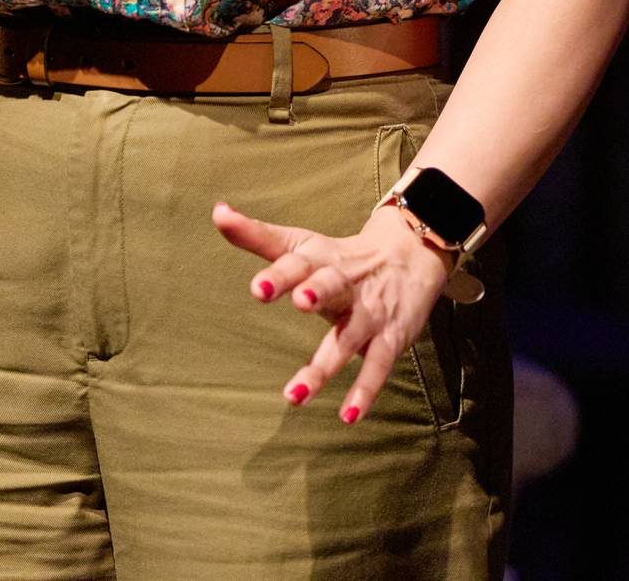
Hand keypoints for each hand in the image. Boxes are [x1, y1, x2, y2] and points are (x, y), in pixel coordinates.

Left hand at [210, 197, 453, 424]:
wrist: (412, 253)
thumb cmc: (340, 255)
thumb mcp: (301, 242)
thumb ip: (257, 235)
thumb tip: (216, 212)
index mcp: (318, 258)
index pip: (296, 261)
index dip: (279, 274)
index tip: (259, 289)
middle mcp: (344, 283)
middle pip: (331, 285)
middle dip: (317, 293)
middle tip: (300, 301)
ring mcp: (369, 312)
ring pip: (347, 339)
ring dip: (324, 366)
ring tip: (293, 395)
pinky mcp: (390, 338)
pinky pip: (378, 367)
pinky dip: (365, 391)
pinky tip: (348, 416)